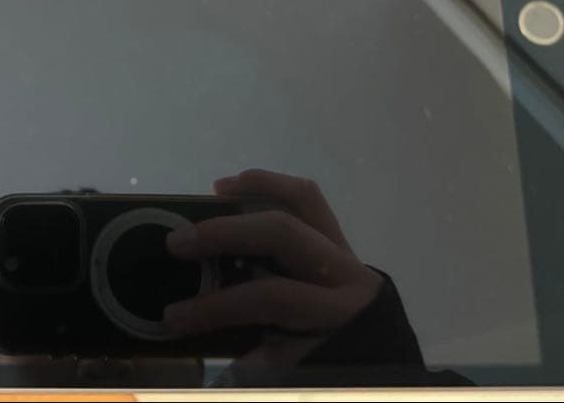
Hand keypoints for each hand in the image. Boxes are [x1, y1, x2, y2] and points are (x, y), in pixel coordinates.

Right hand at [164, 169, 383, 365]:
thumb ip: (259, 364)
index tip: (173, 317)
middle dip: (225, 233)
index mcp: (338, 312)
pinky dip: (272, 187)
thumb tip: (203, 352)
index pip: (270, 297)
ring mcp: (346, 251)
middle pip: (283, 233)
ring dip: (255, 187)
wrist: (391, 367)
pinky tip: (238, 189)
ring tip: (215, 191)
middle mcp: (346, 273)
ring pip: (303, 199)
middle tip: (177, 243)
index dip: (217, 307)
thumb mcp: (302, 376)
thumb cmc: (342, 370)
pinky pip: (308, 200)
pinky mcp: (340, 242)